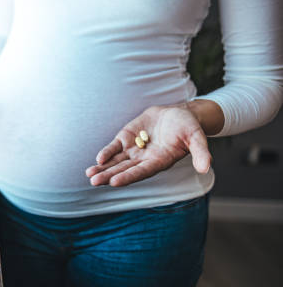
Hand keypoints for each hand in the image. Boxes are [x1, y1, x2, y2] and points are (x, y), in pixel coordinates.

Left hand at [85, 104, 211, 186]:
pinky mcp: (127, 138)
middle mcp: (144, 159)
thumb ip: (201, 153)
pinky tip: (98, 159)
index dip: (128, 177)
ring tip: (89, 175)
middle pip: (124, 170)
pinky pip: (115, 148)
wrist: (177, 114)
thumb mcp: (197, 137)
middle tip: (94, 182)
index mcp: (159, 162)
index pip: (141, 172)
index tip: (115, 182)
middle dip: (109, 176)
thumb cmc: (188, 127)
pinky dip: (107, 153)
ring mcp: (134, 150)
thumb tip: (206, 167)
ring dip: (103, 168)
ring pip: (116, 162)